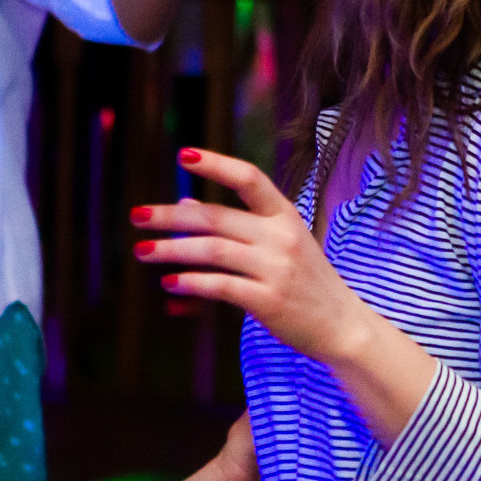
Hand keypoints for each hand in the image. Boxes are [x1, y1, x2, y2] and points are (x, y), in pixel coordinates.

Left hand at [133, 147, 377, 363]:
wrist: (342, 324)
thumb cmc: (305, 280)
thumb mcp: (278, 243)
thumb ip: (236, 224)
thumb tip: (184, 205)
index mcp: (284, 215)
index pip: (249, 178)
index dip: (216, 164)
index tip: (182, 156)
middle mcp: (281, 237)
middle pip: (216, 217)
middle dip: (171, 216)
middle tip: (137, 216)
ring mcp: (276, 269)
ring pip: (212, 250)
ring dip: (172, 250)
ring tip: (143, 251)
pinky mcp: (269, 301)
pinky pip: (222, 287)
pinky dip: (192, 283)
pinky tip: (170, 283)